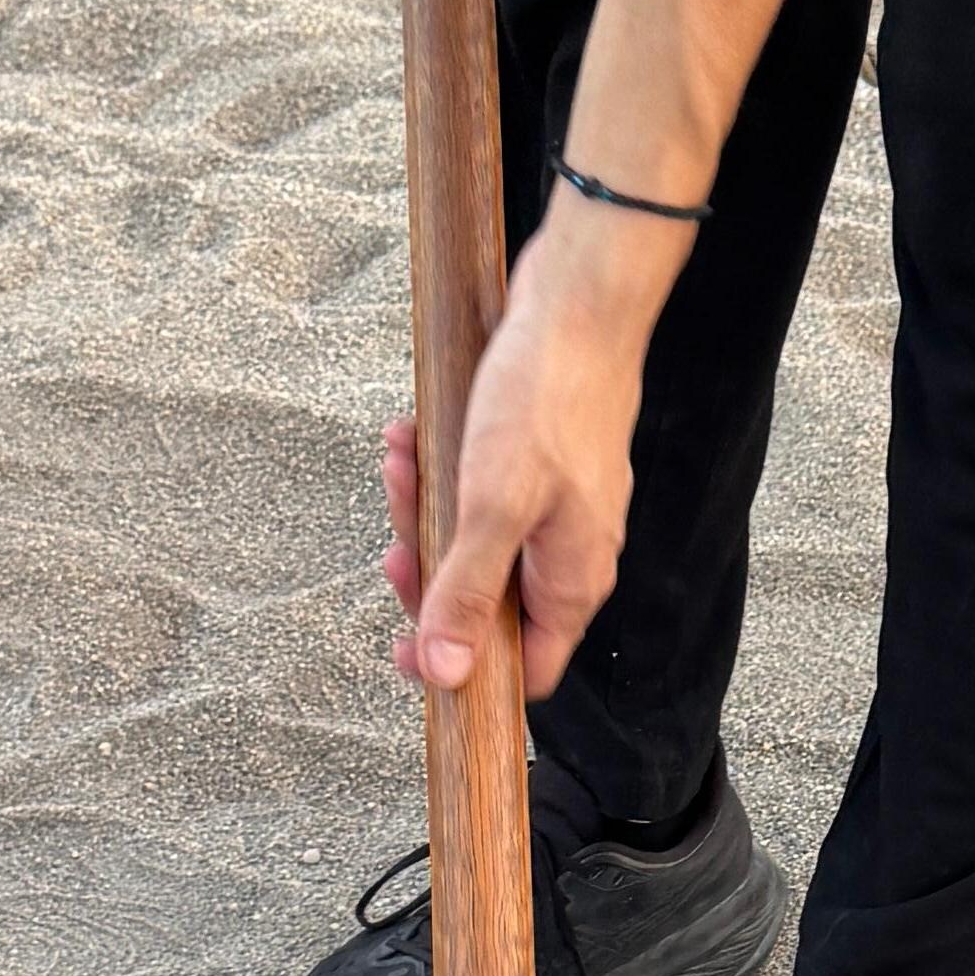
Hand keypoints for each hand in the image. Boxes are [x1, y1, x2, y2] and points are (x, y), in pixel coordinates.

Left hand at [379, 205, 672, 701]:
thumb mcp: (493, 508)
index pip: (524, 669)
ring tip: (400, 461)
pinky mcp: (541, 466)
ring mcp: (558, 510)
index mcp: (572, 581)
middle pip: (488, 604)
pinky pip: (479, 492)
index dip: (464, 669)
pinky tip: (414, 435)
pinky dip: (443, 470)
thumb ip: (468, 595)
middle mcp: (569, 555)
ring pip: (476, 541)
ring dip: (426, 508)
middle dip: (430, 569)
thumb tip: (447, 674)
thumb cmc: (547, 397)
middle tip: (394, 539)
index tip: (406, 647)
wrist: (580, 301)